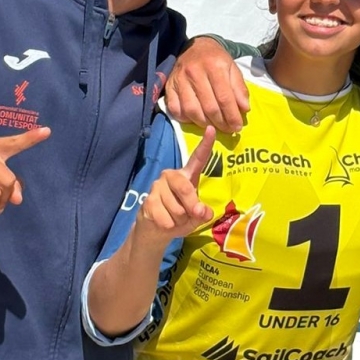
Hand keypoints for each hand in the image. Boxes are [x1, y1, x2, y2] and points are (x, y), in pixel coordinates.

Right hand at [135, 126, 216, 240]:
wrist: (156, 230)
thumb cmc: (181, 218)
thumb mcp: (197, 217)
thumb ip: (202, 213)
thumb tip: (200, 210)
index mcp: (187, 176)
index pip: (197, 158)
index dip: (205, 145)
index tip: (211, 129)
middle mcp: (171, 176)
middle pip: (185, 189)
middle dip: (191, 207)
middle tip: (190, 215)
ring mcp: (158, 186)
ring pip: (176, 208)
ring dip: (179, 219)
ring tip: (174, 218)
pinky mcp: (148, 199)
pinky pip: (165, 218)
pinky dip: (169, 225)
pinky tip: (164, 222)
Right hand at [165, 37, 248, 133]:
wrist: (195, 46)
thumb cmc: (216, 59)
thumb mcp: (232, 68)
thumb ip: (239, 89)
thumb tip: (244, 109)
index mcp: (214, 66)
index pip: (224, 98)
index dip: (232, 116)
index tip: (237, 127)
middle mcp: (195, 72)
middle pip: (209, 107)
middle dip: (220, 123)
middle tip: (228, 129)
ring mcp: (179, 80)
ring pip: (192, 110)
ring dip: (204, 123)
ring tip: (214, 126)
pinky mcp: (169, 86)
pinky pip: (175, 109)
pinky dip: (185, 119)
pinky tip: (195, 120)